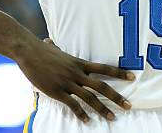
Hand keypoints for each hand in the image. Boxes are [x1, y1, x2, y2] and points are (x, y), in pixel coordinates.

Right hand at [15, 36, 133, 122]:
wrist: (29, 52)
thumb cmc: (41, 50)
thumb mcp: (54, 48)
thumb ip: (56, 48)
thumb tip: (50, 41)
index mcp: (80, 63)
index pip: (105, 68)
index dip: (120, 73)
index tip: (133, 77)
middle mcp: (77, 73)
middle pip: (102, 86)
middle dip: (117, 97)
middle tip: (129, 105)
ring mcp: (68, 82)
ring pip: (90, 97)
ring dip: (102, 109)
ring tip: (112, 117)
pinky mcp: (57, 91)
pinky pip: (73, 104)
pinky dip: (81, 113)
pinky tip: (88, 121)